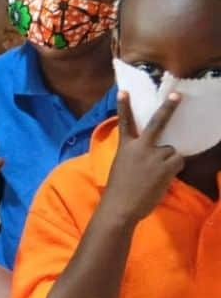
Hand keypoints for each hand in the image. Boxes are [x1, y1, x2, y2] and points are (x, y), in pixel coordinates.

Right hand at [102, 92, 183, 223]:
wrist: (120, 206)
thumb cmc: (119, 191)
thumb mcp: (122, 168)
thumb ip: (136, 156)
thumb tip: (156, 154)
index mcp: (125, 147)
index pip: (124, 123)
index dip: (123, 106)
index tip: (123, 91)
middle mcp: (140, 147)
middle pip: (157, 123)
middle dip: (168, 108)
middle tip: (177, 95)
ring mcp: (154, 155)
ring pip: (171, 151)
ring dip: (168, 161)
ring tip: (156, 176)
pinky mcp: (166, 165)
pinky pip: (177, 161)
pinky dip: (174, 169)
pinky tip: (163, 178)